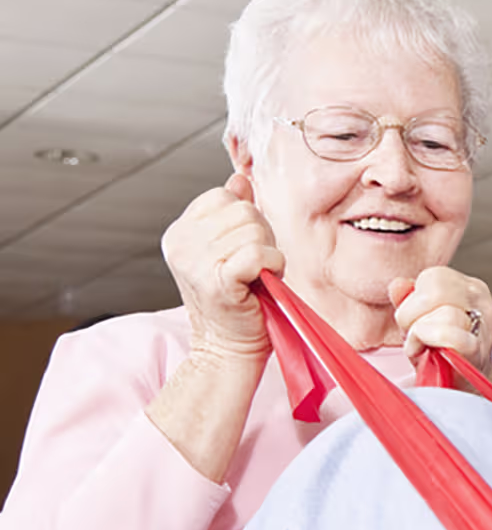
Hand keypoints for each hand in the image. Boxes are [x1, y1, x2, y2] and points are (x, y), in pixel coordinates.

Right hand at [161, 171, 284, 364]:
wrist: (228, 350)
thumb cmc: (236, 303)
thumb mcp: (228, 251)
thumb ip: (231, 214)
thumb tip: (240, 179)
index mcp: (179, 232)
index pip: (223, 196)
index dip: (246, 221)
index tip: (243, 252)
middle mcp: (181, 242)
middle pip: (243, 210)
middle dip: (261, 237)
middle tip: (254, 269)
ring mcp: (195, 260)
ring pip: (254, 230)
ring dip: (269, 255)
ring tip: (256, 278)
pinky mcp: (217, 280)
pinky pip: (259, 254)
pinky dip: (273, 266)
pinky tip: (264, 283)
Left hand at [389, 267, 491, 384]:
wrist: (464, 388)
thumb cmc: (442, 352)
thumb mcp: (422, 319)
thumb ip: (408, 299)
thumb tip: (397, 285)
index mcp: (467, 286)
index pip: (434, 276)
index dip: (414, 298)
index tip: (413, 320)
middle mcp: (479, 300)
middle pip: (437, 289)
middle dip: (414, 313)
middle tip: (415, 334)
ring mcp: (483, 325)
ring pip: (444, 313)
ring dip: (421, 334)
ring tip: (424, 347)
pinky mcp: (478, 350)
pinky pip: (451, 336)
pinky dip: (433, 342)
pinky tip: (430, 353)